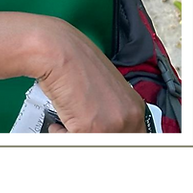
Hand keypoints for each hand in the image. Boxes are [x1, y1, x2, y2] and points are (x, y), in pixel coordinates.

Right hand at [29, 18, 146, 136]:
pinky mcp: (89, 131)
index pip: (134, 134)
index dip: (115, 134)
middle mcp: (128, 118)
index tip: (103, 131)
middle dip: (96, 134)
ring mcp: (110, 127)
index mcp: (135, 107)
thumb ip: (114, 109)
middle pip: (118, 140)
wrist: (57, 51)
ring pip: (92, 141)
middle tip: (83, 127)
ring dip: (77, 133)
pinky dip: (60, 132)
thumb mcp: (107, 88)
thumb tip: (109, 124)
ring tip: (70, 117)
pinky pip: (70, 140)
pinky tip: (61, 115)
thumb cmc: (75, 60)